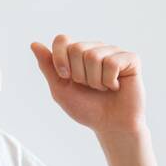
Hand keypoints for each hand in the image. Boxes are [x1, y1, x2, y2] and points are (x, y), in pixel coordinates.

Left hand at [31, 36, 145, 135]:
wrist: (111, 126)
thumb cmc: (87, 109)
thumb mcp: (60, 90)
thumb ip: (48, 67)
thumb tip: (34, 44)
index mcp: (78, 53)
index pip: (62, 39)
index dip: (60, 59)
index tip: (66, 77)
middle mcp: (96, 48)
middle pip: (77, 48)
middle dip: (79, 75)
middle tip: (89, 87)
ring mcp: (114, 52)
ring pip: (94, 56)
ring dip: (95, 81)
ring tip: (102, 88)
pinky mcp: (131, 59)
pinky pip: (112, 62)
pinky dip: (109, 81)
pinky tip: (115, 87)